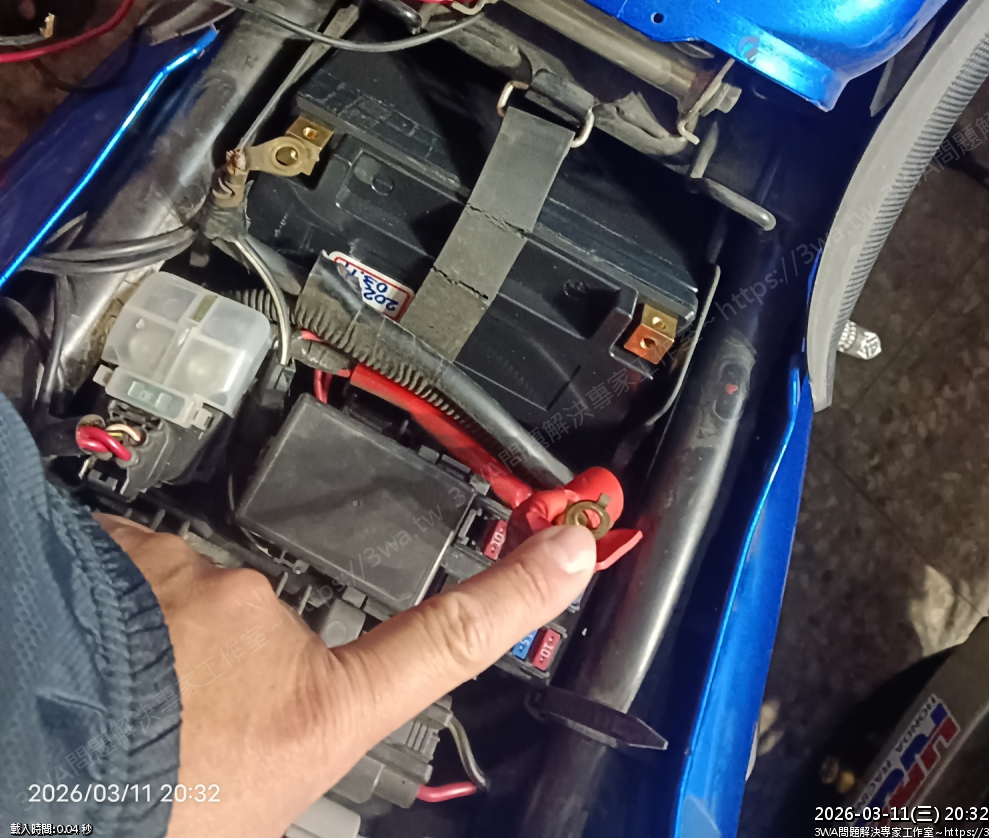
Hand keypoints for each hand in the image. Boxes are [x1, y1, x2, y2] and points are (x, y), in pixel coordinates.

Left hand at [94, 513, 595, 837]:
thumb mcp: (241, 813)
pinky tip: (79, 665)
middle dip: (218, 681)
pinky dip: (115, 616)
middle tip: (159, 746)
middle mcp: (272, 631)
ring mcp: (207, 582)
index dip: (515, 594)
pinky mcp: (140, 551)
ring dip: (157, 652)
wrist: (31, 758)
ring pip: (190, 610)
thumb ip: (273, 768)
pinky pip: (138, 577)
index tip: (570, 542)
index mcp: (310, 710)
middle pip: (264, 642)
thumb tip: (265, 759)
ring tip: (108, 715)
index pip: (441, 645)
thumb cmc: (134, 809)